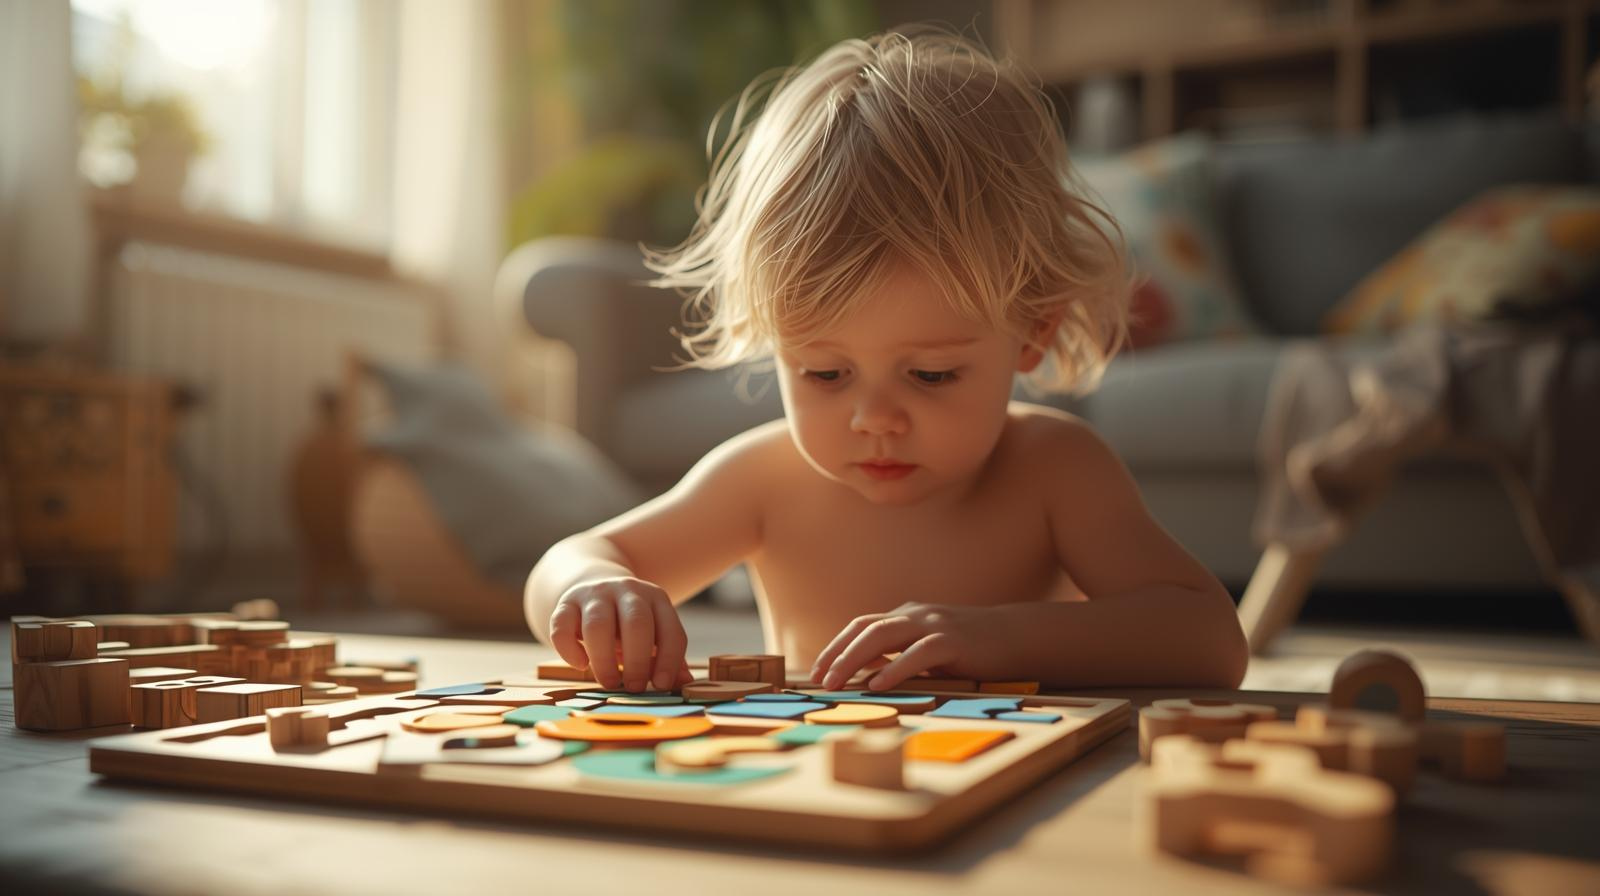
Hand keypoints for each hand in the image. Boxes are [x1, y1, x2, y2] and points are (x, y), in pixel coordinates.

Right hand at [548, 577, 691, 690]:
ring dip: (605, 659)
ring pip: (598, 624)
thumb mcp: (653, 632)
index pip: (670, 630)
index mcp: (656, 598)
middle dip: (638, 660)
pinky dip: (570, 649)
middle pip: (636, 623)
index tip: (662, 685)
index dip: (669, 660)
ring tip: (610, 683)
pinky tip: (581, 665)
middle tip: (634, 688)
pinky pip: (562, 624)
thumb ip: (666, 656)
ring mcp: (595, 594)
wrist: (594, 584)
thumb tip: (684, 683)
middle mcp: (627, 590)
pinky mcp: (567, 602)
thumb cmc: (628, 622)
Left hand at [809, 602, 1009, 691]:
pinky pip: (919, 653)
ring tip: (837, 683)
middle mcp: (915, 615)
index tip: (817, 671)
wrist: (1017, 637)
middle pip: (865, 629)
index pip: (861, 627)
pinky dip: (896, 668)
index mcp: (906, 617)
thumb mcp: (930, 651)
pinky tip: (879, 684)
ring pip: (884, 636)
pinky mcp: (954, 641)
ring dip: (854, 660)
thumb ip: (900, 656)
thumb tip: (865, 674)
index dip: (836, 646)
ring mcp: (934, 625)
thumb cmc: (972, 649)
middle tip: (818, 680)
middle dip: (837, 654)